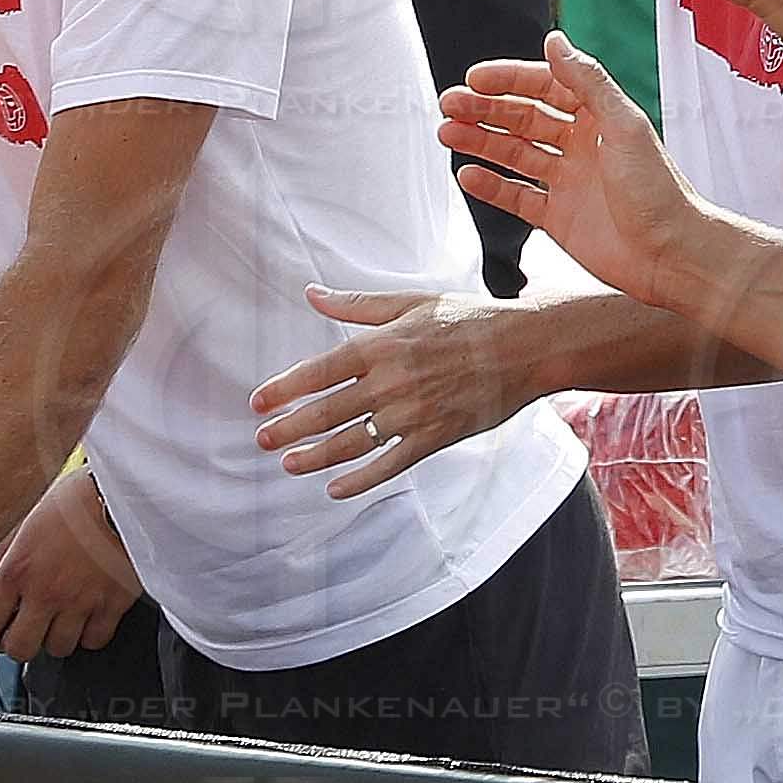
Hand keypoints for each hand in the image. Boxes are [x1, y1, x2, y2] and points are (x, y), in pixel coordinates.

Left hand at [0, 470, 142, 656]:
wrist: (126, 493)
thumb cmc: (78, 497)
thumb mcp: (29, 514)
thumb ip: (5, 549)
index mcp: (19, 568)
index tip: (0, 614)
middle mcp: (46, 592)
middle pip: (19, 649)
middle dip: (20, 640)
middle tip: (28, 624)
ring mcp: (80, 603)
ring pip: (58, 649)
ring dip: (57, 636)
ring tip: (61, 616)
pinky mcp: (112, 606)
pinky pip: (94, 641)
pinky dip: (90, 633)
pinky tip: (88, 614)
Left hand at [248, 283, 528, 495]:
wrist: (524, 347)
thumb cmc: (466, 319)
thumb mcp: (408, 302)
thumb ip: (356, 305)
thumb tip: (311, 293)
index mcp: (381, 345)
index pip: (319, 371)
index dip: (285, 389)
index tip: (258, 402)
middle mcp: (391, 382)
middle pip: (328, 411)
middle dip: (290, 428)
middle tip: (262, 440)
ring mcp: (413, 414)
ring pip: (353, 442)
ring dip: (317, 457)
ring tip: (288, 465)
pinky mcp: (435, 438)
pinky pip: (391, 465)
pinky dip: (361, 480)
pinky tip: (336, 489)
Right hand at [437, 31, 713, 309]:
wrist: (673, 255)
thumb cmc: (660, 190)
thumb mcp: (624, 125)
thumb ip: (588, 81)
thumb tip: (555, 39)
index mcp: (599, 118)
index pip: (545, 88)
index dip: (509, 81)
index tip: (474, 78)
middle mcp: (581, 146)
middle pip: (523, 120)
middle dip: (485, 110)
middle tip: (450, 105)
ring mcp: (568, 182)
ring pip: (514, 155)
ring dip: (481, 143)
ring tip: (447, 134)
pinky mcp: (559, 218)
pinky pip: (516, 196)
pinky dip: (490, 186)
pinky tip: (467, 174)